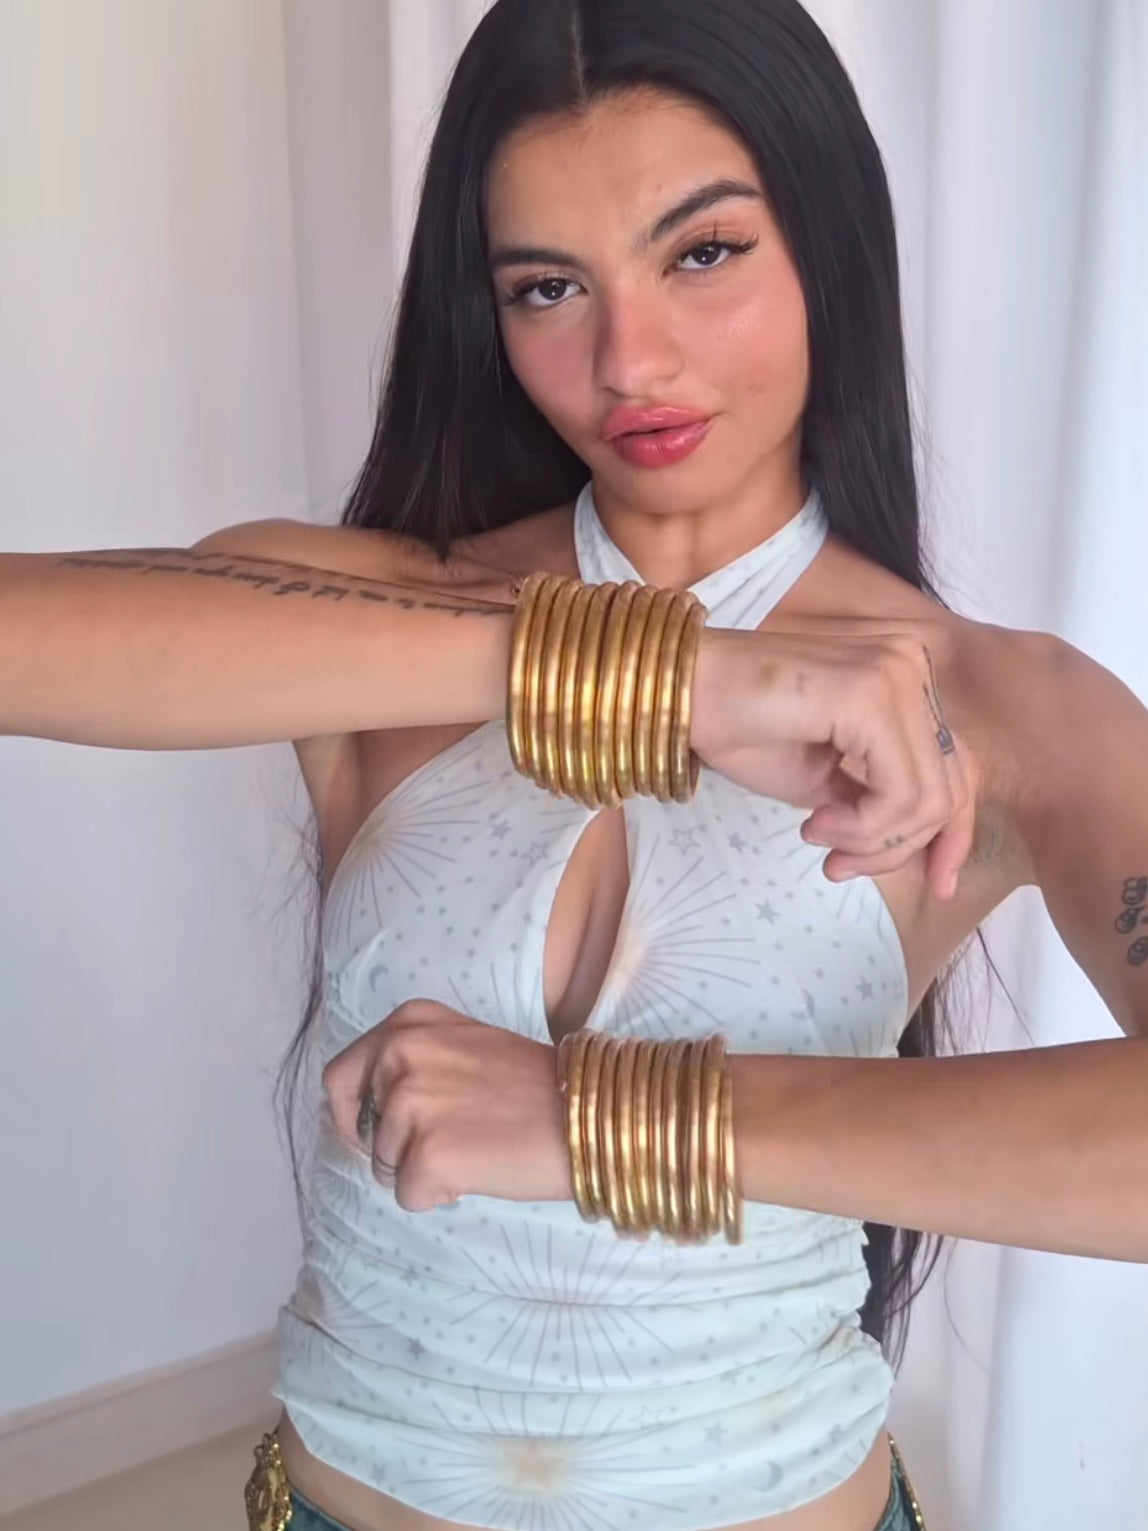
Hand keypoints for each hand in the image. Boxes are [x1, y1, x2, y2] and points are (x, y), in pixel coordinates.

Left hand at [323, 1000, 569, 1211]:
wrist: (587, 1113)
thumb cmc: (533, 1084)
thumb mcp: (462, 1043)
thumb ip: (413, 1062)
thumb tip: (368, 1111)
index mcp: (407, 1022)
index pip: (339, 1076)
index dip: (353, 1113)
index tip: (378, 1133)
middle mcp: (399, 1054)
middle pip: (359, 1127)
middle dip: (391, 1148)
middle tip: (438, 1149)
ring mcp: (409, 1104)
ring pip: (383, 1165)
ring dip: (421, 1171)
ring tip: (474, 1151)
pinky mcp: (426, 1155)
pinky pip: (408, 1196)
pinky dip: (438, 1196)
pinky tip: (478, 1173)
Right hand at [692, 619, 975, 899]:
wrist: (682, 697)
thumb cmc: (742, 731)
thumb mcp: (829, 780)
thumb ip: (879, 802)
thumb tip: (919, 852)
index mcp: (907, 681)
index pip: (960, 768)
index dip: (954, 835)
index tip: (936, 886)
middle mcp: (912, 666)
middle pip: (951, 789)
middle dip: (899, 848)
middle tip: (839, 866)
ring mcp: (896, 674)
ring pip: (929, 799)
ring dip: (872, 841)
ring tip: (818, 836)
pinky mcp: (872, 694)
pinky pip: (899, 792)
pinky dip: (862, 827)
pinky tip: (815, 822)